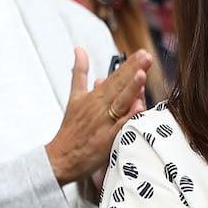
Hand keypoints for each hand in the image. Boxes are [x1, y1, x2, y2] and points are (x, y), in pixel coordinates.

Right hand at [45, 49, 151, 186]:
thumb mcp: (75, 96)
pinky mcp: (107, 138)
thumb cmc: (72, 127)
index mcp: (94, 96)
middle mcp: (99, 106)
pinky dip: (128, 116)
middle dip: (133, 70)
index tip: (142, 53)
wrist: (61, 157)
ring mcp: (104, 122)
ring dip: (130, 89)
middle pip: (118, 86)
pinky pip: (120, 126)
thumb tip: (79, 50)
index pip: (115, 77)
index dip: (129, 65)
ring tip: (141, 74)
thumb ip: (80, 73)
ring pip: (120, 103)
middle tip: (146, 56)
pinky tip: (139, 107)